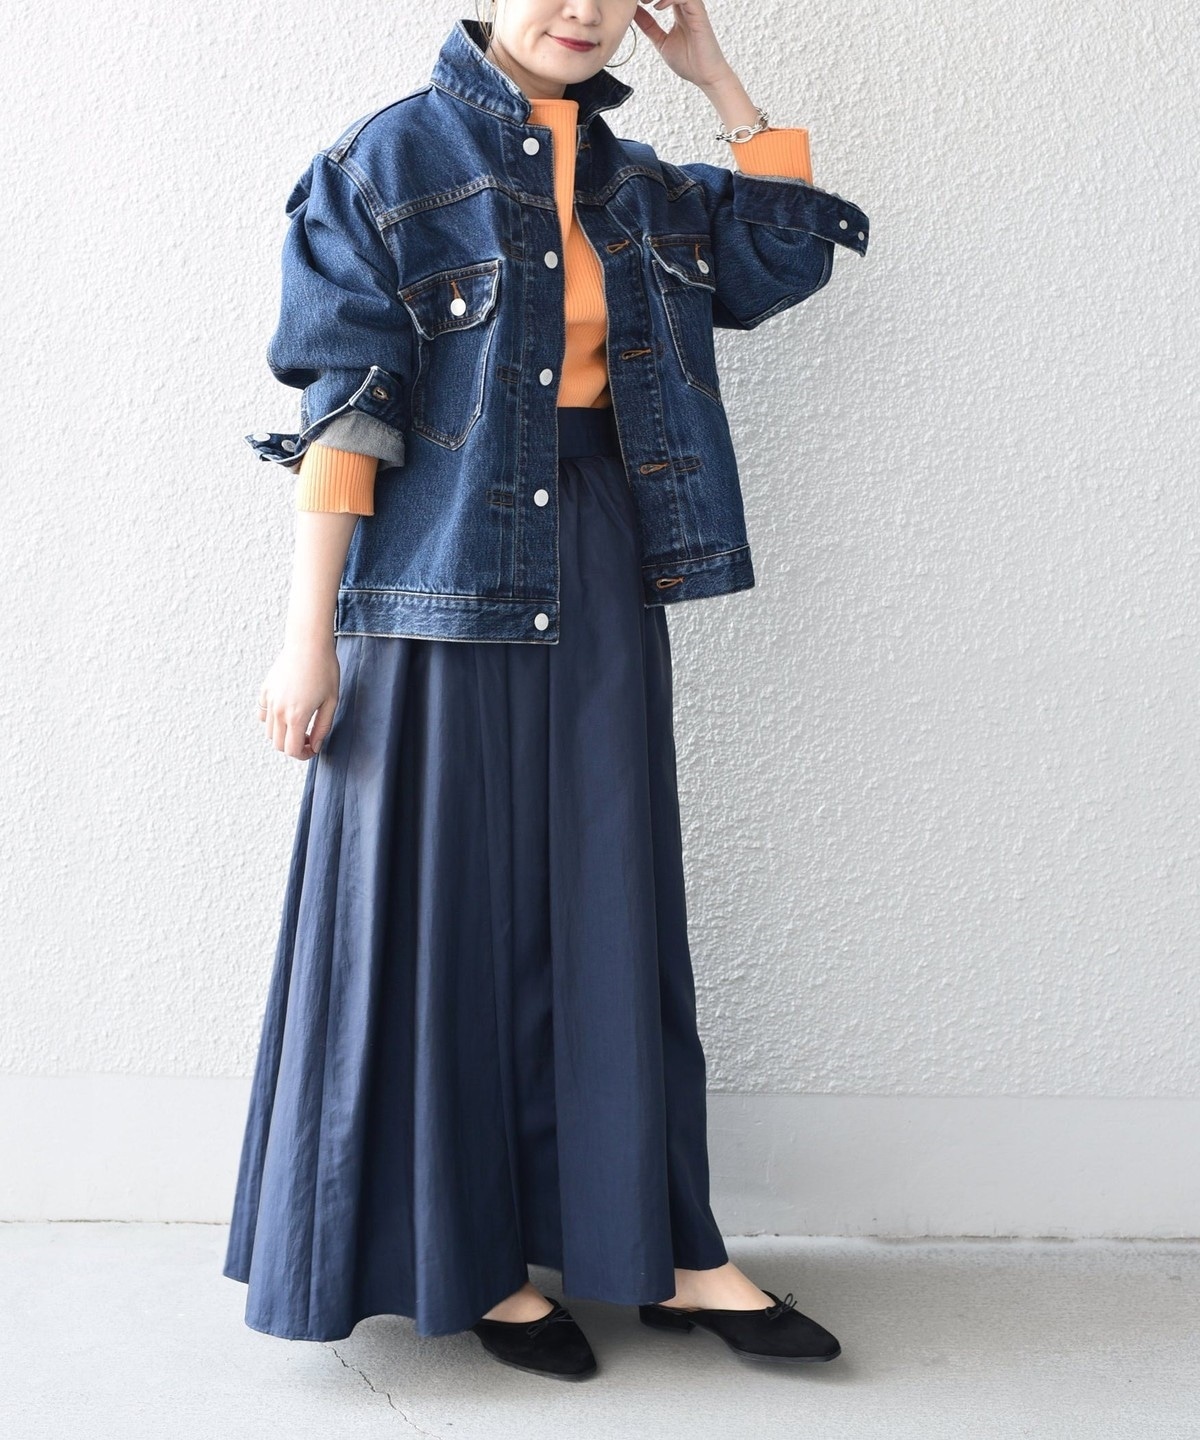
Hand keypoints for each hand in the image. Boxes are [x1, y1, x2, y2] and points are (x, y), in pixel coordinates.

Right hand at [257, 641, 340, 760]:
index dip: (303, 755)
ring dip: (283, 735)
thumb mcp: (331, 701)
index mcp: (296, 716)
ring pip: (269, 732)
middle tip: (308, 738)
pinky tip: (286, 712)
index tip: (313, 748)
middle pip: (278, 745)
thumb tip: (315, 746)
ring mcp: (269, 700)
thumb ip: (322, 728)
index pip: (292, 750)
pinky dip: (271, 720)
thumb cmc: (325, 670)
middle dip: (293, 748)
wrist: (308, 643)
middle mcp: (278, 711)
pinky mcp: (265, 690)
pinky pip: (263, 715)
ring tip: (299, 724)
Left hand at [633, 0, 734, 90]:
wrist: (704, 76)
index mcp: (679, 10)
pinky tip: (657, 8)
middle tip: (638, 0)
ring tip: (644, 1)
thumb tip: (635, 13)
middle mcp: (687, 5)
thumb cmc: (688, 61)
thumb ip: (649, 26)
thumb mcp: (661, 41)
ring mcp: (694, 8)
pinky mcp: (699, 13)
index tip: (634, 2)